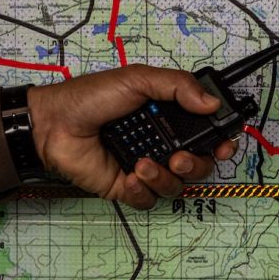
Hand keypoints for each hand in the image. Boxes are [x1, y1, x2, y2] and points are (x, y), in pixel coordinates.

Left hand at [27, 65, 236, 209]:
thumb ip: (176, 85)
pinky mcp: (125, 186)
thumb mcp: (136, 79)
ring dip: (166, 178)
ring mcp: (143, 165)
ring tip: (143, 164)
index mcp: (166, 116)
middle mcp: (159, 142)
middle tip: (179, 158)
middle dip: (197, 165)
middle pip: (199, 164)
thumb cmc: (90, 97)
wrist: (54, 123)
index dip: (221, 142)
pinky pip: (149, 200)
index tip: (224, 145)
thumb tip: (211, 102)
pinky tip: (130, 174)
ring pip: (176, 186)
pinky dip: (144, 190)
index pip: (206, 133)